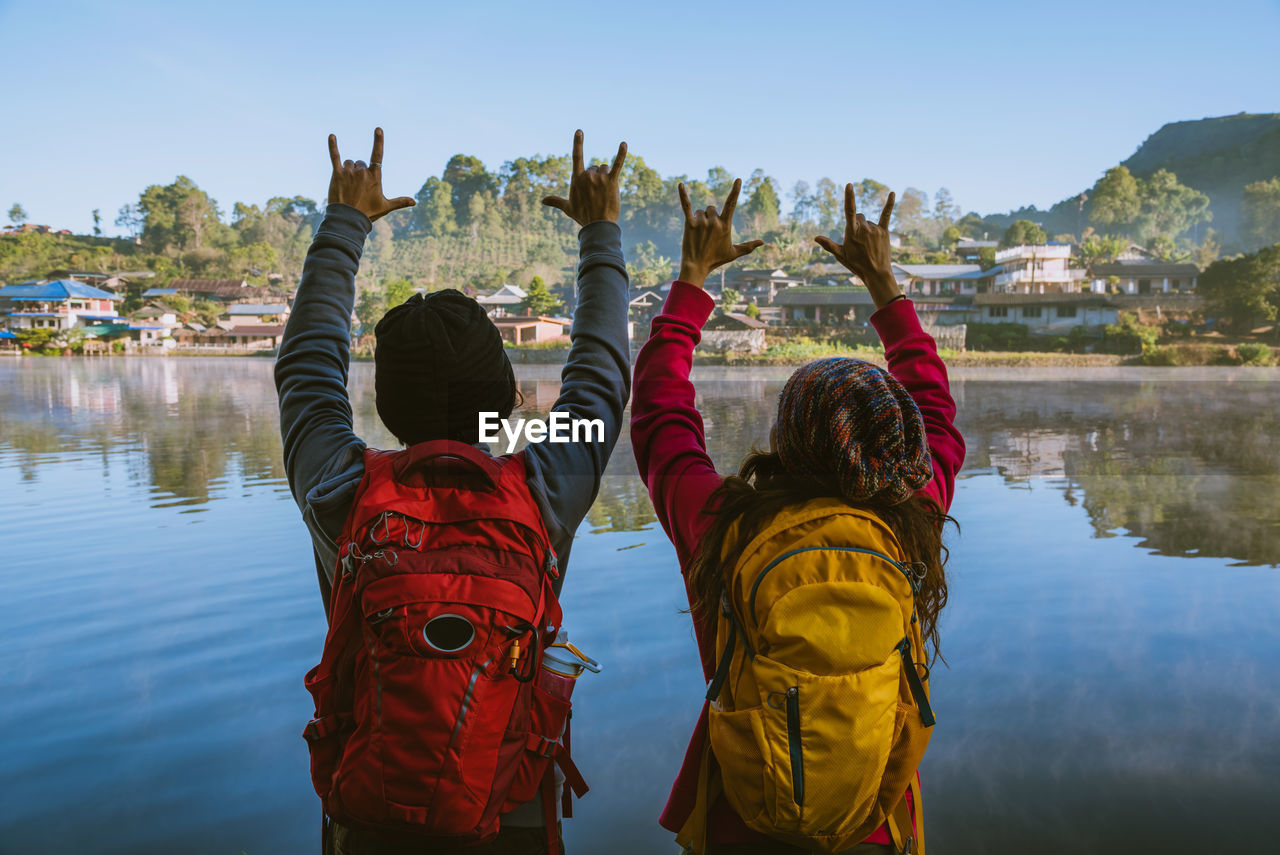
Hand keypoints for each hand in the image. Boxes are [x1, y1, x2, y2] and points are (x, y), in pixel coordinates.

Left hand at [327, 128, 415, 221]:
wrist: (348, 219)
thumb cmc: (368, 213)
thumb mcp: (386, 207)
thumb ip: (400, 201)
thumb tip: (414, 202)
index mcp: (375, 177)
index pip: (378, 155)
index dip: (378, 141)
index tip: (378, 129)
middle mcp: (362, 172)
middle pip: (361, 163)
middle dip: (360, 172)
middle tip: (357, 189)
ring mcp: (349, 172)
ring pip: (349, 163)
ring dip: (349, 170)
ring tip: (348, 186)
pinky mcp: (337, 174)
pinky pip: (335, 156)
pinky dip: (333, 146)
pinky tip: (332, 136)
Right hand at [541, 130, 626, 225]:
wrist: (598, 226)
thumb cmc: (583, 216)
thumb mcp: (568, 208)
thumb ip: (556, 201)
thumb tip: (542, 201)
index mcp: (577, 179)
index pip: (576, 156)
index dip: (578, 143)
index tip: (579, 131)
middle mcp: (588, 175)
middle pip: (595, 167)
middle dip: (597, 178)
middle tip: (597, 194)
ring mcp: (600, 178)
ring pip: (606, 168)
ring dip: (607, 177)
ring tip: (605, 192)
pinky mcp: (612, 182)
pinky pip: (617, 164)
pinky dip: (621, 154)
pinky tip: (623, 144)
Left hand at [677, 179, 763, 287]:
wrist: (697, 266)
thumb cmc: (716, 260)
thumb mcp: (734, 253)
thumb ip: (748, 246)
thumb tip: (763, 242)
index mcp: (725, 225)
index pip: (732, 204)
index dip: (735, 191)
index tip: (738, 180)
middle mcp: (714, 221)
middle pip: (711, 208)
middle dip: (709, 217)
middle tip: (706, 234)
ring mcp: (701, 222)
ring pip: (700, 211)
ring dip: (699, 219)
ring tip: (698, 235)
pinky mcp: (689, 223)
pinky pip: (686, 205)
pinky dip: (683, 195)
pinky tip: (680, 184)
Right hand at [814, 184, 900, 306]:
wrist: (876, 273)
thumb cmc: (856, 265)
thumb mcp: (841, 255)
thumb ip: (829, 244)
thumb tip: (815, 238)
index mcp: (852, 232)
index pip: (849, 211)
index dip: (849, 197)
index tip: (849, 185)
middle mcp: (864, 228)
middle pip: (858, 216)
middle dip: (856, 224)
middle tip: (858, 242)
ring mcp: (875, 229)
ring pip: (868, 221)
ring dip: (866, 228)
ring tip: (868, 245)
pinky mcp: (884, 231)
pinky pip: (886, 214)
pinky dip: (889, 204)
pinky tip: (892, 193)